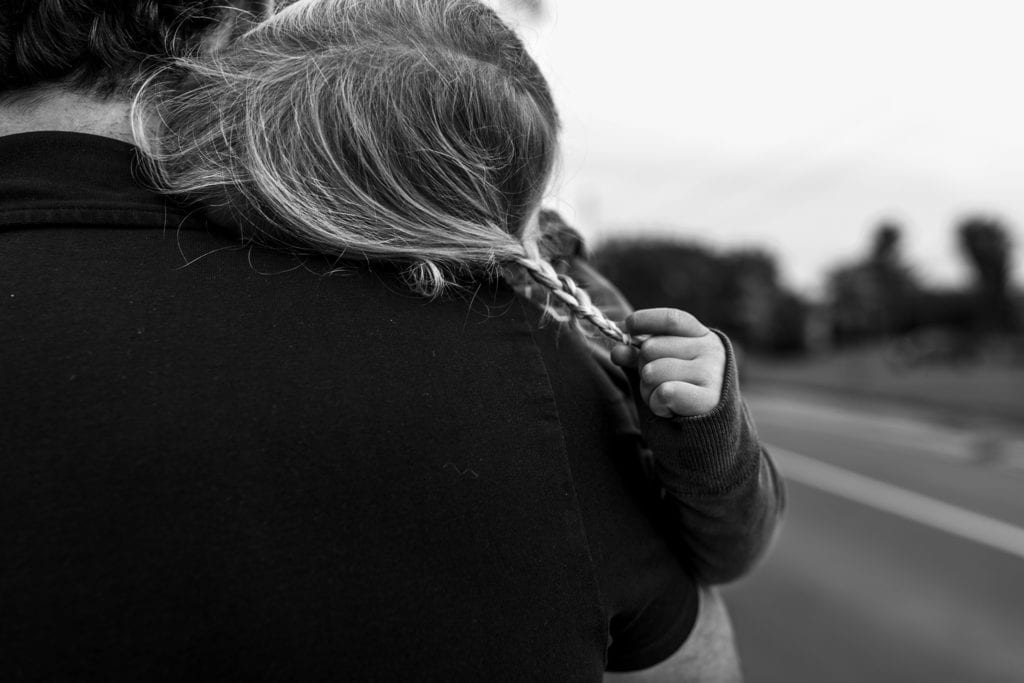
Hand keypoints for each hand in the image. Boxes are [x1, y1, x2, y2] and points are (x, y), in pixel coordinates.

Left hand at [610, 308, 725, 417]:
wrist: (709, 433)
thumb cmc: (681, 395)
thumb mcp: (659, 369)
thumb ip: (638, 356)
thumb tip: (617, 349)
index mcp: (701, 337)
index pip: (671, 320)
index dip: (645, 320)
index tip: (628, 327)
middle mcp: (710, 350)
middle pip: (651, 347)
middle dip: (642, 369)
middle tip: (657, 384)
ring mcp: (711, 373)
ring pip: (652, 372)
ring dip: (648, 390)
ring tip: (664, 399)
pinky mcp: (709, 398)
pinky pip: (664, 392)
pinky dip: (657, 405)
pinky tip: (670, 410)